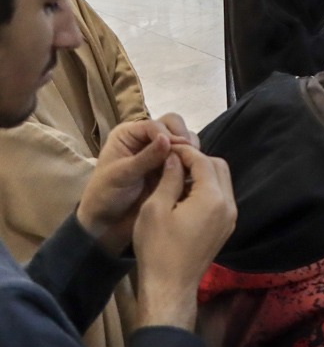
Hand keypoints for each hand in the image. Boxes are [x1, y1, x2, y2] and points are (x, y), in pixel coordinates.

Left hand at [77, 116, 197, 255]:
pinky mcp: (171, 167)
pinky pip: (188, 157)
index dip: (167, 134)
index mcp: (129, 134)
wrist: (108, 223)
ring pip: (184, 139)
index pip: (154, 124)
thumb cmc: (106, 195)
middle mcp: (146, 139)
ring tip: (191, 165)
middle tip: (189, 154)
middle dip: (182, 136)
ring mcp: (161, 152)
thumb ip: (146, 157)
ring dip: (190, 149)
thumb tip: (167, 139)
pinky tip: (194, 173)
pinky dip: (193, 161)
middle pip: (173, 124)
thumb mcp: (122, 175)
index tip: (178, 149)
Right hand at [132, 146, 236, 329]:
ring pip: (222, 182)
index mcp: (213, 198)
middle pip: (218, 167)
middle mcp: (228, 204)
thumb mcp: (155, 209)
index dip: (184, 152)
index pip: (203, 161)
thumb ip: (168, 179)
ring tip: (175, 177)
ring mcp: (230, 217)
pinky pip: (220, 198)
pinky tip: (184, 194)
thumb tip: (175, 158)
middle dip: (197, 160)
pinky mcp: (226, 227)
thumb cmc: (157, 248)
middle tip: (172, 161)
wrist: (170, 286)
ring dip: (202, 174)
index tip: (167, 147)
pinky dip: (206, 189)